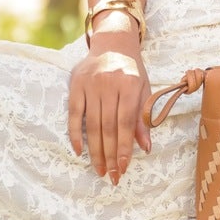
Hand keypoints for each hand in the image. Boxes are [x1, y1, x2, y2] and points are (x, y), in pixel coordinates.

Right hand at [66, 33, 151, 183]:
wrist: (113, 43)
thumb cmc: (131, 71)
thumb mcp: (143, 90)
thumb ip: (143, 117)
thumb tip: (145, 147)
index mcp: (129, 84)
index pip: (126, 122)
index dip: (124, 147)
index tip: (124, 167)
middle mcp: (109, 83)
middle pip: (108, 126)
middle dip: (110, 154)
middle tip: (112, 175)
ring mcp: (90, 84)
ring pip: (92, 124)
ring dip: (95, 150)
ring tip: (99, 169)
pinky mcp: (75, 85)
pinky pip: (73, 114)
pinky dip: (75, 134)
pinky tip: (80, 151)